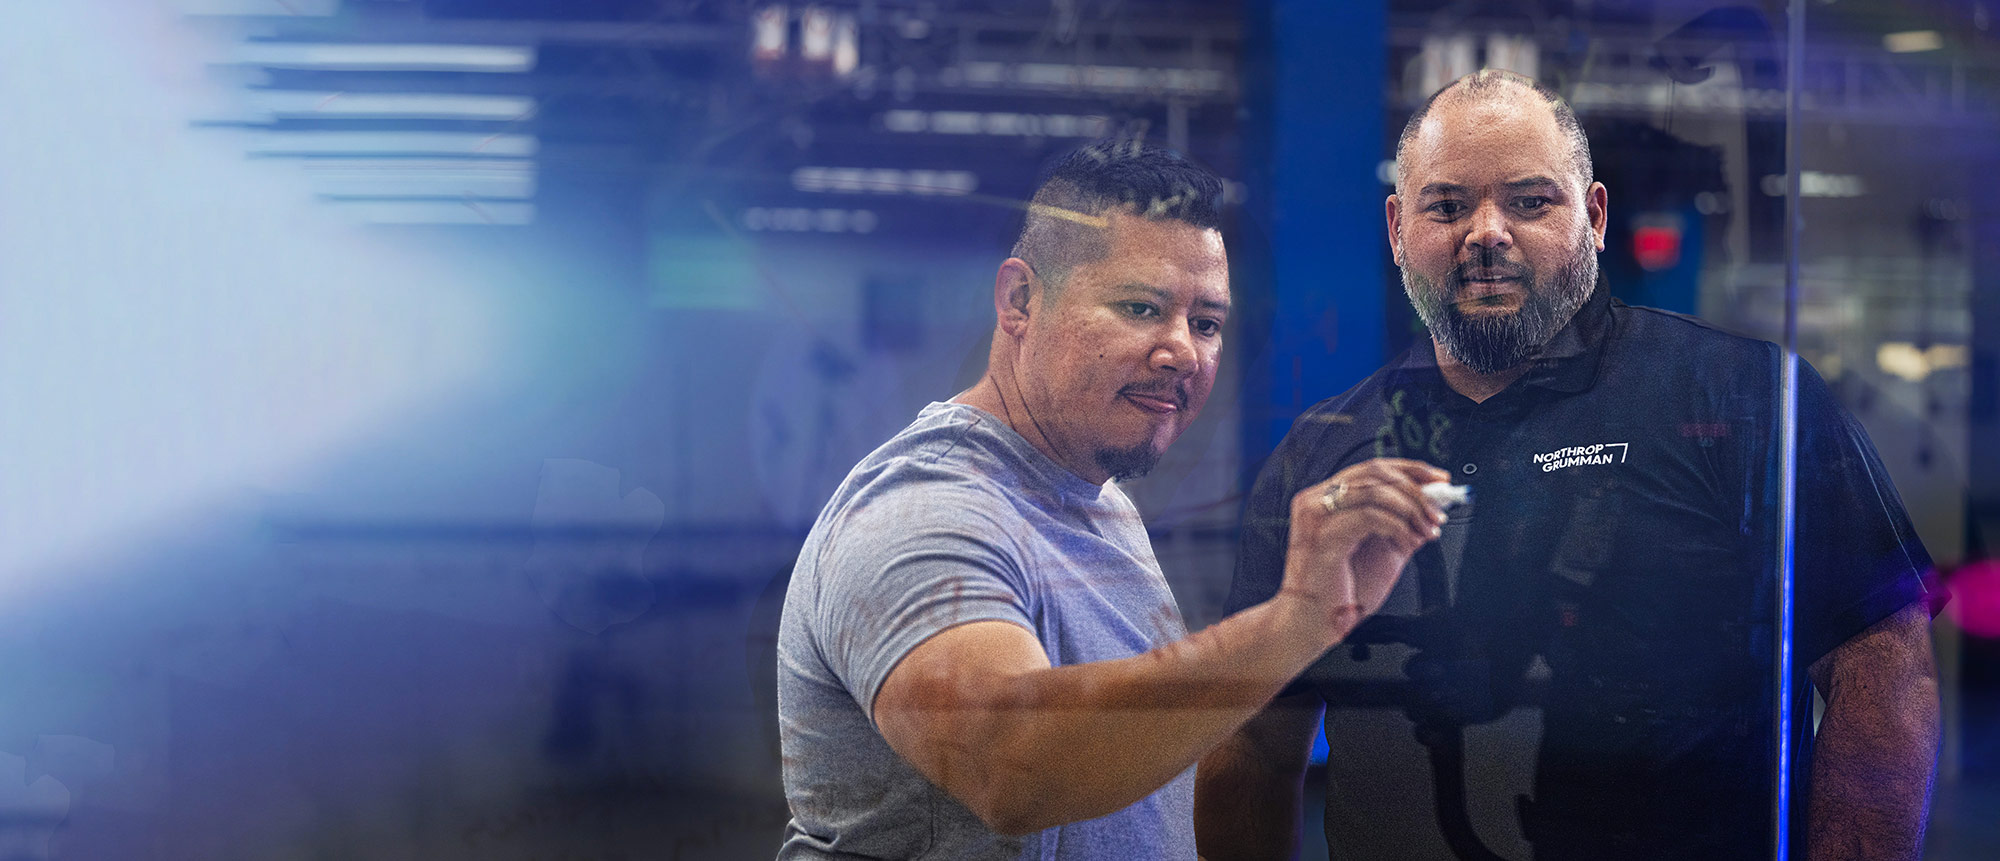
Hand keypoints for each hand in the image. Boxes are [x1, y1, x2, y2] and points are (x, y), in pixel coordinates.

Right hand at [1279, 459, 1450, 622]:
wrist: (1312, 624)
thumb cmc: (1339, 592)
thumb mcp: (1382, 552)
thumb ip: (1403, 525)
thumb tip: (1434, 507)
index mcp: (1326, 499)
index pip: (1372, 468)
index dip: (1411, 469)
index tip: (1440, 480)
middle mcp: (1316, 500)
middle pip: (1375, 473)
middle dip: (1416, 490)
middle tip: (1438, 512)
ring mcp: (1316, 515)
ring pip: (1375, 491)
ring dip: (1411, 509)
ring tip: (1427, 530)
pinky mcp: (1323, 535)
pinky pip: (1370, 517)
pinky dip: (1398, 527)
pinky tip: (1409, 542)